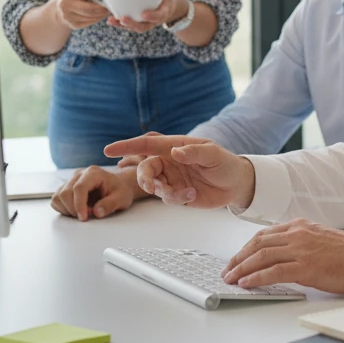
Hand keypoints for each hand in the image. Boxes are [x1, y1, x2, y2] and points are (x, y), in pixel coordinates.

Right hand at [51, 165, 139, 220]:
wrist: (118, 186)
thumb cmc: (120, 190)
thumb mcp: (121, 198)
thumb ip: (110, 205)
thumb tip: (97, 212)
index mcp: (93, 173)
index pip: (79, 188)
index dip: (79, 204)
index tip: (84, 217)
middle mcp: (79, 174)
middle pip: (65, 193)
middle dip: (74, 209)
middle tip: (88, 215)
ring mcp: (71, 181)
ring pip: (58, 196)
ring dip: (68, 209)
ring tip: (84, 212)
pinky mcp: (66, 188)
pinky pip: (56, 200)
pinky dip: (64, 209)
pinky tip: (77, 210)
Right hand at [54, 0, 109, 30]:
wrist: (60, 7)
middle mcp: (65, 2)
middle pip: (91, 8)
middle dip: (104, 8)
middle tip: (112, 6)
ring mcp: (68, 15)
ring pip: (92, 17)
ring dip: (102, 14)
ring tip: (108, 10)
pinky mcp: (72, 25)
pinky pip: (90, 23)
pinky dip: (98, 19)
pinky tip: (101, 15)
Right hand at [103, 134, 254, 208]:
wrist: (235, 184)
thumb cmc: (225, 163)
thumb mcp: (213, 154)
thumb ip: (194, 152)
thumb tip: (175, 152)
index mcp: (174, 146)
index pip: (146, 144)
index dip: (126, 146)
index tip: (108, 150)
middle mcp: (169, 161)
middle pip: (145, 168)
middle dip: (144, 178)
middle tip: (153, 186)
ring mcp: (171, 177)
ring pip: (153, 186)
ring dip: (164, 192)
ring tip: (184, 193)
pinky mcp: (176, 192)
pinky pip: (166, 198)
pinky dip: (176, 198)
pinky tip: (192, 194)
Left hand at [108, 0, 188, 31]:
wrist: (166, 6)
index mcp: (163, 12)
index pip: (159, 16)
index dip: (152, 16)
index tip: (144, 14)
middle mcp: (153, 21)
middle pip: (143, 26)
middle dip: (132, 24)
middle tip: (123, 18)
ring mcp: (144, 23)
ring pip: (133, 27)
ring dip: (122, 25)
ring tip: (111, 19)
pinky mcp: (136, 23)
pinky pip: (127, 26)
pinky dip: (118, 24)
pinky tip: (109, 20)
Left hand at [222, 220, 343, 293]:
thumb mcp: (320, 239)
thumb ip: (300, 243)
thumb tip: (282, 257)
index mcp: (300, 226)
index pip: (264, 235)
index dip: (246, 248)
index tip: (236, 259)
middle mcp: (297, 234)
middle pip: (258, 244)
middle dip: (238, 258)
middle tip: (227, 270)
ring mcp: (301, 249)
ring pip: (262, 256)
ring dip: (242, 269)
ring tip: (231, 279)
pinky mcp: (307, 266)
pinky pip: (274, 271)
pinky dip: (256, 278)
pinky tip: (246, 284)